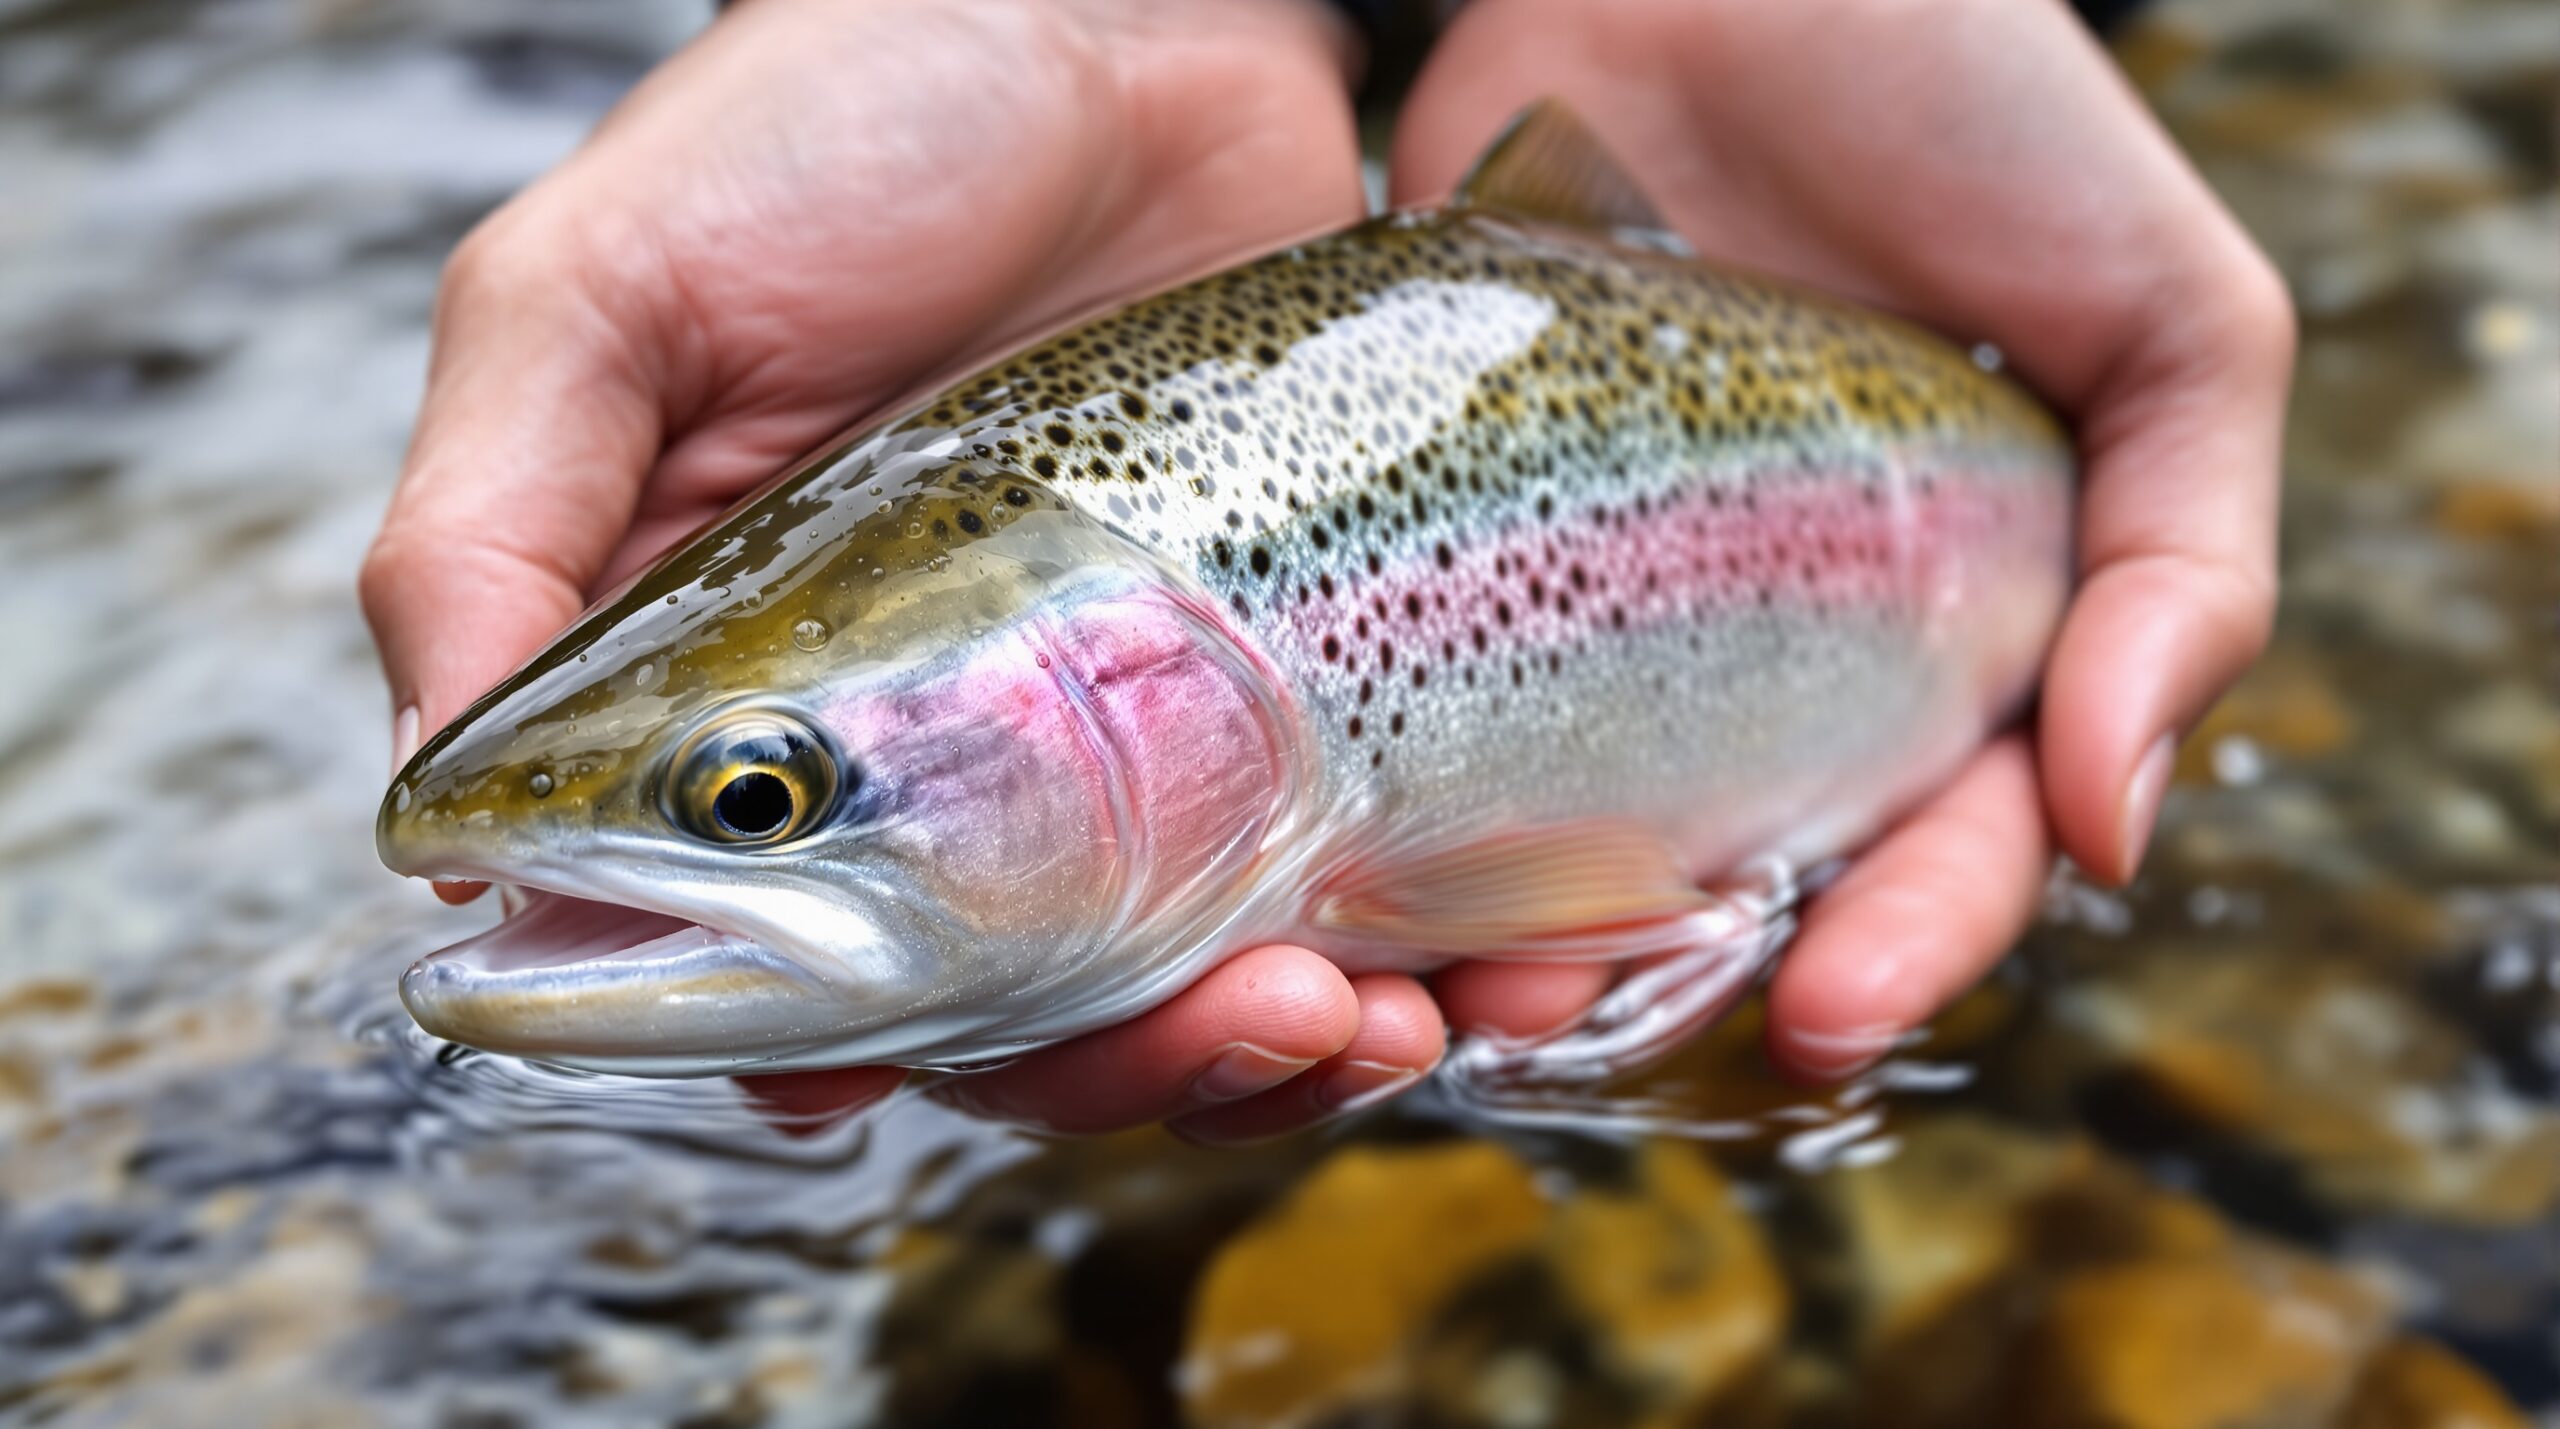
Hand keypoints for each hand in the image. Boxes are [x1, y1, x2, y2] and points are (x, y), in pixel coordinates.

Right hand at [363, 0, 1448, 1138]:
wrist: (1123, 6)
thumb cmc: (832, 124)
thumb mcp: (599, 302)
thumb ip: (488, 538)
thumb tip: (432, 839)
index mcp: (752, 707)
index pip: (770, 961)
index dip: (839, 1057)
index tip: (893, 1080)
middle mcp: (947, 753)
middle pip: (1021, 1016)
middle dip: (1126, 1068)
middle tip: (1247, 1026)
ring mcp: (1139, 731)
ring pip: (1200, 975)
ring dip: (1285, 1047)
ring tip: (1371, 1019)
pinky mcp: (1301, 680)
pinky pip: (1362, 869)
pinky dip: (1437, 961)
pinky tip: (1493, 978)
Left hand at [1388, 0, 2291, 1081]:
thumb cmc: (1975, 107)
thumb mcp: (2172, 325)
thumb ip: (2185, 567)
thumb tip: (2119, 833)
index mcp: (1961, 633)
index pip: (1947, 839)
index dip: (1909, 940)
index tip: (1831, 1010)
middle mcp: (1787, 645)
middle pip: (1746, 869)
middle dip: (1681, 978)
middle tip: (1589, 1033)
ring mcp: (1616, 593)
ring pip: (1574, 814)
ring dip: (1518, 929)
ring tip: (1459, 996)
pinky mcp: (1459, 522)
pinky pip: (1429, 680)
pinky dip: (1403, 782)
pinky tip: (1355, 859)